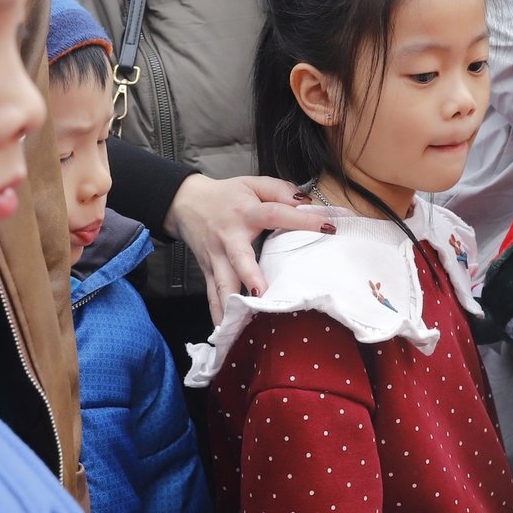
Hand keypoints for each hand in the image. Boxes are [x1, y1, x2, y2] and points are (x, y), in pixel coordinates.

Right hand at [165, 174, 335, 322]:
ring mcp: (217, 257)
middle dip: (252, 276)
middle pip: (240, 257)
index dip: (301, 220)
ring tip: (243, 322)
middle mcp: (230, 237)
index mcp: (246, 213)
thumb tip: (306, 202)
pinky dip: (218, 313)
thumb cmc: (225, 195)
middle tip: (263, 293)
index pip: (276, 214)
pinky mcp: (208, 270)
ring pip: (223, 282)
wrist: (185, 202)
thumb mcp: (253, 183)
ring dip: (233, 303)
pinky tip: (224, 328)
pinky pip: (212, 294)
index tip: (328, 227)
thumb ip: (280, 190)